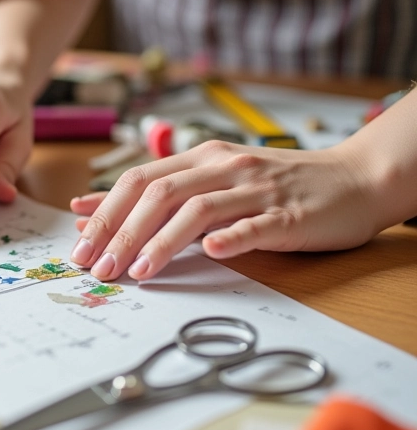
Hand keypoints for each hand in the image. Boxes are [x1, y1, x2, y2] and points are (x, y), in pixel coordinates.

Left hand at [69, 140, 379, 280]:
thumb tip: (95, 211)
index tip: (77, 239)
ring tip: (136, 271)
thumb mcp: (215, 181)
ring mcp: (256, 189)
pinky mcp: (288, 214)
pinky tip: (210, 253)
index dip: (105, 209)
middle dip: (121, 230)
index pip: (140, 178)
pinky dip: (230, 238)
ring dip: (162, 241)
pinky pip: (254, 225)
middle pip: (159, 192)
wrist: (352, 178)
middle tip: (98, 265)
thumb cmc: (275, 185)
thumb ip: (163, 197)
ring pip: (198, 209)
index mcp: (203, 158)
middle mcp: (224, 167)